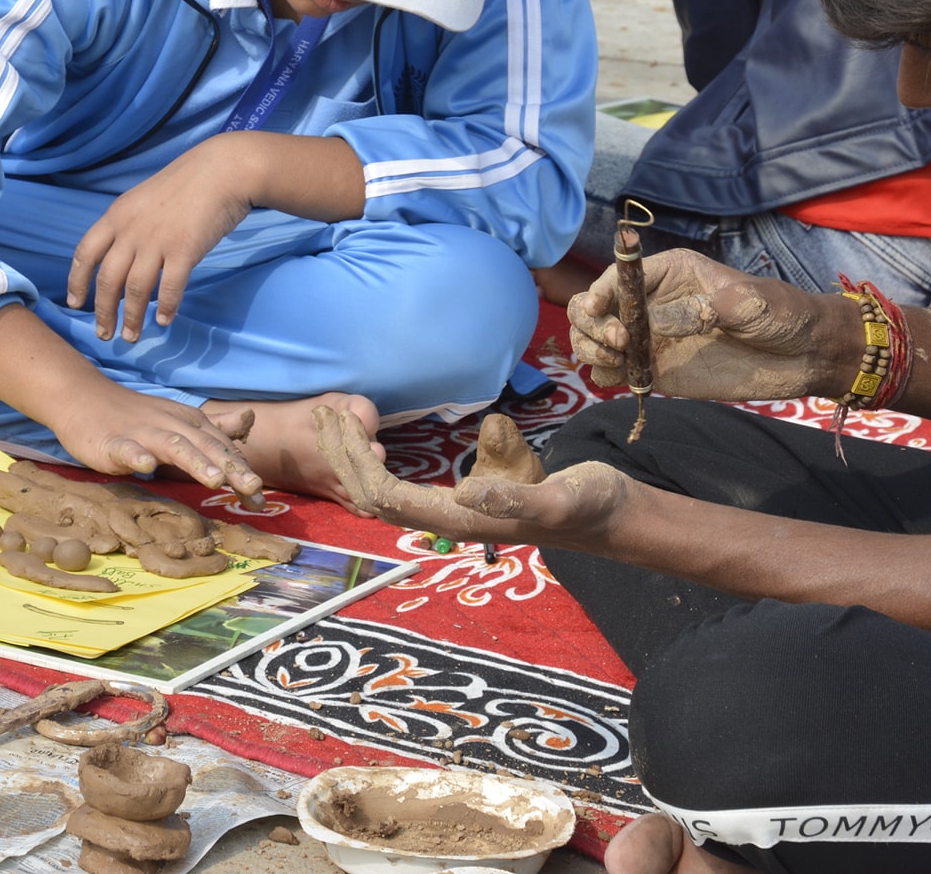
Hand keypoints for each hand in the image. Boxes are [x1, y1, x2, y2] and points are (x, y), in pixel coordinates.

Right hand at [51, 390, 264, 502]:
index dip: (242, 472)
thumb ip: (213, 426)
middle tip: (255, 490)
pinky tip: (146, 467)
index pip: (221, 448)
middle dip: (231, 468)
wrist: (86, 400)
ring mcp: (142, 433)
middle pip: (206, 446)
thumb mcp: (179, 419)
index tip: (261, 500)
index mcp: (188, 423)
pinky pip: (127, 449)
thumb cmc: (135, 417)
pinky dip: (137, 457)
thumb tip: (249, 420)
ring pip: (173, 446)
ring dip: (196, 462)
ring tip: (215, 481)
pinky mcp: (114, 442)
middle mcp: (171, 425)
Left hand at [68, 139, 252, 341]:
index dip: (77, 281)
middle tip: (104, 334)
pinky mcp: (185, 249)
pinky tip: (164, 322)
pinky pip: (171, 287)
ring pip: (136, 289)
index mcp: (117, 216)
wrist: (222, 169)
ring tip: (131, 337)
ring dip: (132, 318)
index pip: (85, 253)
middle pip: (108, 279)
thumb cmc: (185, 185)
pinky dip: (166, 308)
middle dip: (103, 311)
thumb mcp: (143, 200)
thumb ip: (128, 228)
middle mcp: (131, 230)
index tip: (75, 304)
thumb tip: (121, 262)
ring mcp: (158, 240)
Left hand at [313, 403, 633, 547]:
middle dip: (343, 455)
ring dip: (356, 458)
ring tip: (335, 419)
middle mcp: (450, 519)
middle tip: (320, 410)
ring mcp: (455, 512)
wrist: (610, 516)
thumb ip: (516, 499)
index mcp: (460, 519)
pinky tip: (374, 443)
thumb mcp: (557, 497)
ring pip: (386, 492)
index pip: (386, 495)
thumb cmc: (586, 505)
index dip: (355, 461)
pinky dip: (379, 462)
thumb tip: (469, 494)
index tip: (335, 422)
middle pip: (375, 494)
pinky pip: (406, 486)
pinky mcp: (465, 501)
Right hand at [566, 248, 851, 401]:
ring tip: (617, 359)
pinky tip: (622, 376)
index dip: (599, 292)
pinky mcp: (654, 369)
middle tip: (619, 343)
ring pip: (594, 339)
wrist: (803, 353)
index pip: (616, 277)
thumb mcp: (747, 301)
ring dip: (591, 348)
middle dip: (592, 324)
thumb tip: (658, 321)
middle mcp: (650, 303)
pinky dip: (605, 375)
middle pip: (593, 308)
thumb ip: (703, 308)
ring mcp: (650, 337)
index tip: (598, 311)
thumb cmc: (779, 313)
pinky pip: (613, 371)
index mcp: (668, 273)